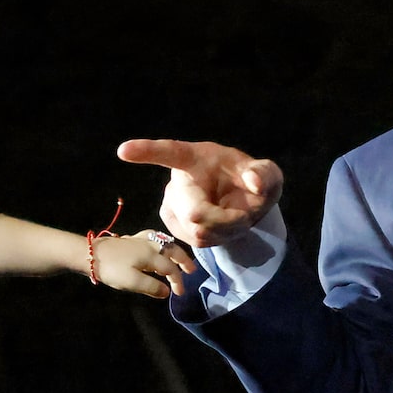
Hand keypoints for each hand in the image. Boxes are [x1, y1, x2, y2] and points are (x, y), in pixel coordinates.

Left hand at [90, 232, 197, 299]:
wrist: (88, 254)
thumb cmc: (111, 269)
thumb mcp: (132, 282)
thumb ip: (152, 287)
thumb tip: (167, 291)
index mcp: (151, 255)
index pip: (171, 268)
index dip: (178, 281)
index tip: (180, 294)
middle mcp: (149, 245)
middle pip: (172, 250)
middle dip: (183, 260)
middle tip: (191, 270)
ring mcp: (139, 240)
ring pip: (163, 242)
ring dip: (173, 250)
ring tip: (178, 256)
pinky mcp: (130, 240)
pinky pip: (152, 238)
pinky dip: (160, 243)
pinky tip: (156, 247)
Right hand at [117, 139, 284, 249]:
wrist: (245, 203)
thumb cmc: (253, 182)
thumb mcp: (268, 174)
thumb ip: (266, 174)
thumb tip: (253, 180)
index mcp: (194, 157)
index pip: (169, 152)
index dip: (146, 151)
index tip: (124, 151)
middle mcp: (178, 180)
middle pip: (195, 212)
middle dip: (224, 221)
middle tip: (245, 216)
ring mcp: (172, 204)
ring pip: (198, 231)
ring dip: (225, 231)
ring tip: (235, 217)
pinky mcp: (174, 224)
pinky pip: (197, 242)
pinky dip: (218, 239)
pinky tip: (223, 226)